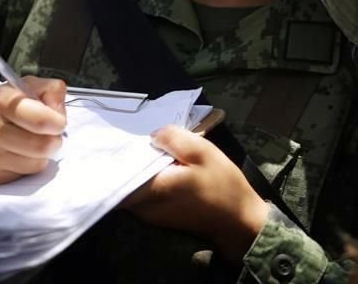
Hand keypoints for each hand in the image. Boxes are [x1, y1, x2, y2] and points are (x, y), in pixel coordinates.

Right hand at [0, 76, 66, 183]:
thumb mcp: (21, 86)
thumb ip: (49, 90)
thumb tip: (61, 113)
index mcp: (1, 102)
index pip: (41, 120)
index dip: (57, 121)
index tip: (57, 120)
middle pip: (43, 146)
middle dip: (53, 140)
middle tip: (48, 133)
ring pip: (37, 163)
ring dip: (41, 154)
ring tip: (28, 142)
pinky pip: (24, 174)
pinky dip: (27, 165)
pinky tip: (15, 153)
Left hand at [121, 125, 269, 261]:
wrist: (240, 222)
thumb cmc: (222, 187)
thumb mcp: (203, 152)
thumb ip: (174, 138)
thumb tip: (152, 135)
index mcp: (153, 189)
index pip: (118, 172)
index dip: (118, 153)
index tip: (124, 136)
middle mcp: (143, 207)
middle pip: (123, 178)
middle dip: (130, 158)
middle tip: (140, 138)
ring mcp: (149, 215)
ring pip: (133, 186)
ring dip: (141, 168)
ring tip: (152, 150)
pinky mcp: (157, 217)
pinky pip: (143, 193)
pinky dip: (149, 179)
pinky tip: (162, 166)